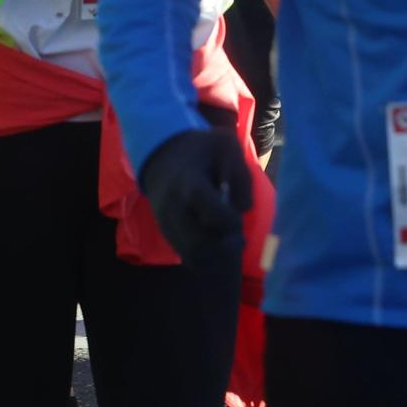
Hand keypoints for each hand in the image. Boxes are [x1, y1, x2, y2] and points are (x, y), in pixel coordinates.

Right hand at [136, 128, 251, 264]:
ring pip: (194, 257)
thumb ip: (241, 174)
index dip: (228, 219)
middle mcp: (174, 208)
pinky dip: (209, 260)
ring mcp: (168, 224)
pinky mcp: (168, 235)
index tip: (237, 215)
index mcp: (188, 183)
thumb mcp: (226, 146)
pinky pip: (189, 259)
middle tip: (238, 235)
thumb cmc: (200, 151)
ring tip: (230, 242)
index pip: (208, 211)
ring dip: (218, 256)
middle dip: (226, 245)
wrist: (163, 156)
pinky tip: (219, 246)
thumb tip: (244, 208)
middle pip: (200, 243)